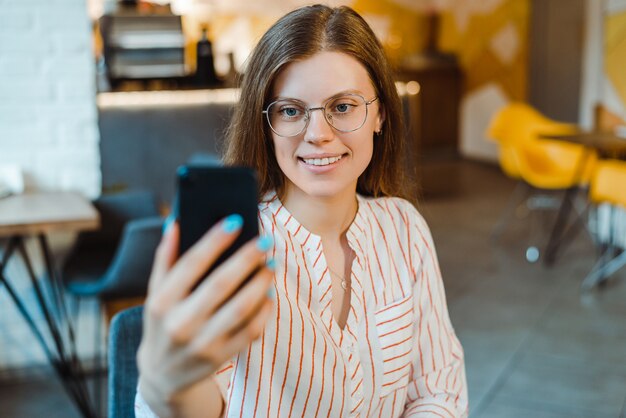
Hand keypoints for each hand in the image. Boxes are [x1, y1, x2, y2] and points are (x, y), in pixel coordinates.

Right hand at [137, 215, 274, 416]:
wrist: (162, 376)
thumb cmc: (163, 321)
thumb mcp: (155, 292)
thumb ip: (165, 258)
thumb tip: (176, 221)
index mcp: (161, 302)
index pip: (191, 264)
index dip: (214, 241)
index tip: (235, 221)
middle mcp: (179, 324)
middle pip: (220, 284)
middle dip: (246, 259)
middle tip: (265, 240)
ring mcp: (201, 344)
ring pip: (240, 308)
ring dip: (260, 283)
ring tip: (271, 264)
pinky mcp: (220, 357)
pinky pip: (250, 331)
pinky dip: (264, 310)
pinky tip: (269, 293)